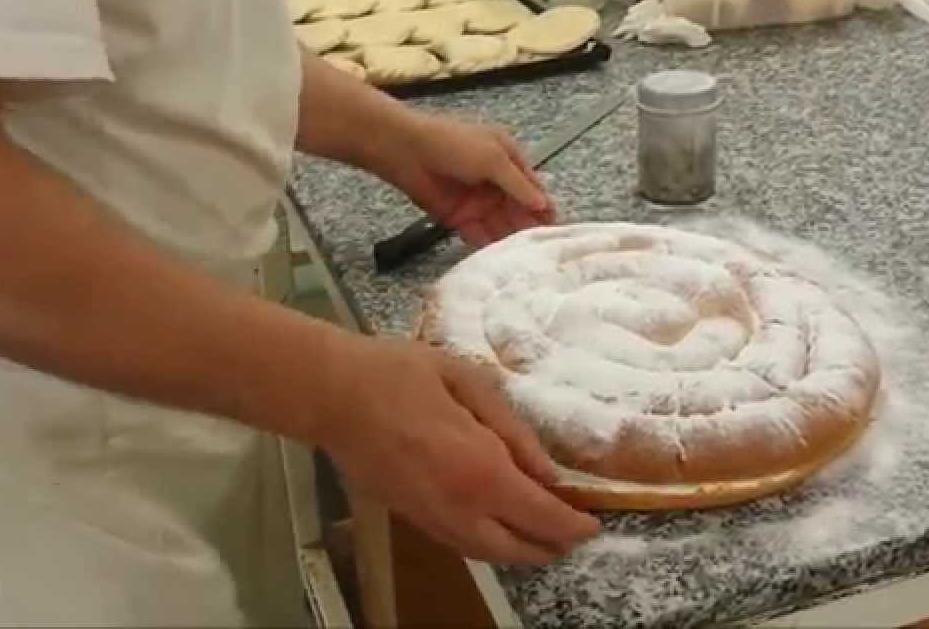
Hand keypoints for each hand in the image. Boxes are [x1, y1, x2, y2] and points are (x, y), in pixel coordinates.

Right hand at [318, 335, 599, 564]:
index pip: (542, 516)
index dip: (574, 525)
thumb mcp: (470, 383)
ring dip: (520, 552)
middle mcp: (461, 508)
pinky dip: (488, 545)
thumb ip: (513, 432)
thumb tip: (548, 473)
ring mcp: (432, 518)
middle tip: (574, 535)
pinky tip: (495, 530)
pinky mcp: (410, 518)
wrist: (333, 395)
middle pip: (518, 548)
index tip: (595, 522)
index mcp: (482, 471)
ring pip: (487, 553)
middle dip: (551, 546)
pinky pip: (460, 544)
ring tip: (542, 540)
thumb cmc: (402, 375)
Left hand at [385, 113, 556, 246]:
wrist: (406, 152)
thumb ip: (518, 184)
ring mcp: (477, 200)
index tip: (556, 226)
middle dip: (529, 225)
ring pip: (500, 223)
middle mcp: (495, 180)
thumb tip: (543, 204)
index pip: (532, 186)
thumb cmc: (453, 145)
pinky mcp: (459, 216)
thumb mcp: (493, 158)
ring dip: (511, 237)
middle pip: (518, 208)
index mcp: (507, 158)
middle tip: (542, 248)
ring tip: (526, 258)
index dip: (544, 205)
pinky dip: (488, 243)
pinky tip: (501, 258)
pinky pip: (478, 232)